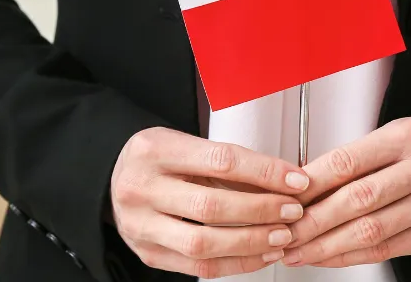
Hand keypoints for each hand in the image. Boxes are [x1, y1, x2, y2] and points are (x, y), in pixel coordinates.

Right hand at [110, 127, 309, 277]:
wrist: (115, 177)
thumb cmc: (158, 159)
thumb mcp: (187, 144)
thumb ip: (231, 164)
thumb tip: (286, 181)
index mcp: (155, 150)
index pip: (221, 161)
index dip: (265, 172)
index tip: (295, 180)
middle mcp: (142, 188)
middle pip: (211, 206)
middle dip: (261, 211)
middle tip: (292, 211)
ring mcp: (141, 225)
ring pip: (203, 243)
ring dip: (251, 243)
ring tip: (282, 236)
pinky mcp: (147, 253)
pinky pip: (197, 267)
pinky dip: (236, 263)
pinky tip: (260, 254)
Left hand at [283, 117, 410, 267]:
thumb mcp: (388, 142)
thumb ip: (351, 162)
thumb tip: (299, 189)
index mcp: (407, 136)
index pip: (348, 161)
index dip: (312, 184)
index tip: (286, 199)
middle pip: (357, 199)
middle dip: (314, 221)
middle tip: (286, 233)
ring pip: (369, 230)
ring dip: (327, 245)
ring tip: (299, 251)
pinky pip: (384, 250)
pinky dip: (349, 256)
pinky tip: (328, 256)